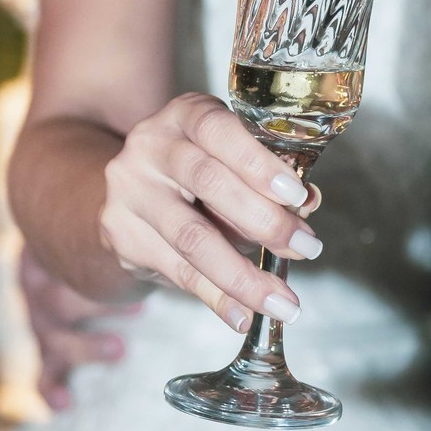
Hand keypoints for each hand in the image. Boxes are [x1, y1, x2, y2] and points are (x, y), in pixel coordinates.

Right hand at [19, 245, 141, 412]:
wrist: (44, 242)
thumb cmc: (81, 240)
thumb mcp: (92, 232)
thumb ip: (117, 241)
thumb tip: (165, 246)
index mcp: (49, 251)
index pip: (66, 259)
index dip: (97, 266)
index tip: (132, 269)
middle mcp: (38, 284)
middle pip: (58, 298)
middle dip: (98, 305)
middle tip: (139, 306)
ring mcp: (38, 317)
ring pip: (52, 336)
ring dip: (86, 346)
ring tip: (119, 350)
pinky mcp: (42, 346)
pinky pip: (41, 370)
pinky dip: (51, 388)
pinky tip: (64, 403)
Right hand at [100, 91, 323, 333]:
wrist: (125, 189)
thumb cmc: (195, 167)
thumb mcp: (227, 156)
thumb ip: (266, 175)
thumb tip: (309, 203)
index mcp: (184, 114)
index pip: (219, 130)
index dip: (259, 163)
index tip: (298, 196)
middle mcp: (150, 146)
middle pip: (208, 182)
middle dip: (265, 221)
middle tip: (307, 248)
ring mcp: (129, 191)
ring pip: (191, 238)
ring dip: (244, 275)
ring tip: (283, 301)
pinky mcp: (121, 236)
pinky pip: (176, 272)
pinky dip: (216, 298)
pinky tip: (243, 316)